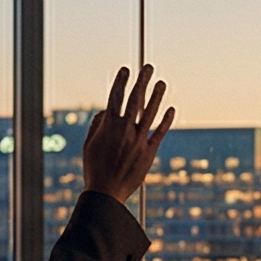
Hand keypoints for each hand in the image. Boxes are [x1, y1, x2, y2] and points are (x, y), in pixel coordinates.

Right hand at [82, 64, 173, 204]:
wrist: (107, 193)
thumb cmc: (94, 170)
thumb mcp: (89, 146)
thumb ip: (96, 126)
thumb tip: (104, 111)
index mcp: (108, 127)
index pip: (115, 98)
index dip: (120, 82)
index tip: (125, 69)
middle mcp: (125, 131)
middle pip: (135, 100)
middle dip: (141, 81)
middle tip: (148, 67)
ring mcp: (138, 141)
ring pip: (150, 113)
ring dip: (156, 96)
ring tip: (161, 82)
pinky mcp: (149, 152)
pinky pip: (159, 133)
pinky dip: (166, 120)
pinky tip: (170, 109)